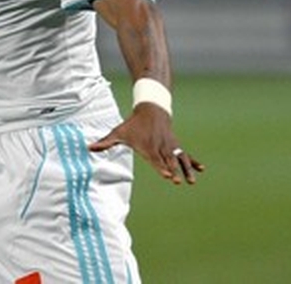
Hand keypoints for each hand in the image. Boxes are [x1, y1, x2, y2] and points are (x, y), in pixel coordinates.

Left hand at [89, 103, 204, 184]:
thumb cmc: (132, 124)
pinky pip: (186, 154)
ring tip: (191, 181)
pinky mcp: (176, 146)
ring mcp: (170, 146)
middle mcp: (160, 147)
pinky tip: (201, 169)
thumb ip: (105, 142)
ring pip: (179, 159)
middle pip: (167, 161)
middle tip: (177, 181)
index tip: (166, 175)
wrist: (150, 110)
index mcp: (147, 146)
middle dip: (172, 170)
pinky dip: (193, 161)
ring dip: (186, 170)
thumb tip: (88, 147)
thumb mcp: (118, 132)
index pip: (154, 159)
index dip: (160, 167)